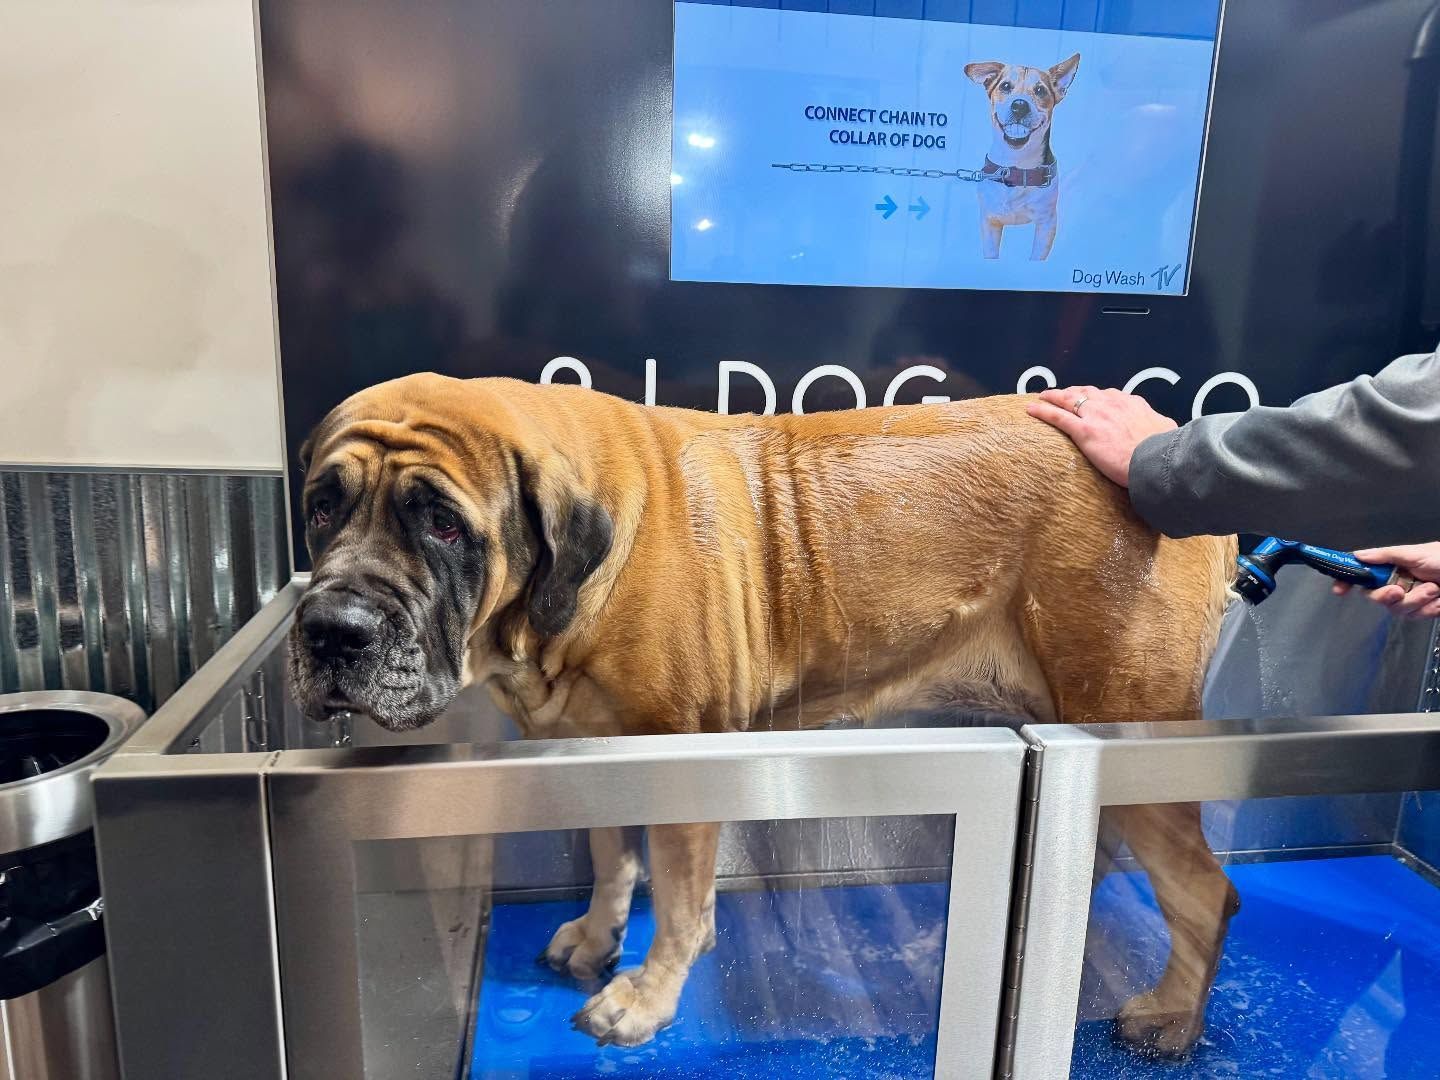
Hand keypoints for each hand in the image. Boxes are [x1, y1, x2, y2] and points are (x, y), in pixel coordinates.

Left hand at [1026, 387, 1177, 487]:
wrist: (1157, 461)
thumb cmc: (1165, 450)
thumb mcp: (1166, 431)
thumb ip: (1158, 426)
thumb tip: (1164, 430)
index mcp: (1131, 403)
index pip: (1108, 395)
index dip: (1095, 396)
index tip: (1088, 398)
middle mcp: (1111, 404)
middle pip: (1085, 392)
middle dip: (1071, 392)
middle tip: (1060, 394)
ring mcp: (1096, 416)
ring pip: (1068, 400)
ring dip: (1053, 396)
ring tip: (1042, 397)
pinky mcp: (1084, 431)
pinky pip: (1057, 417)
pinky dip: (1042, 411)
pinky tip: (1031, 409)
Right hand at [1332, 543, 1439, 618]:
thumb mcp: (1415, 553)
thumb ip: (1386, 556)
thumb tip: (1358, 555)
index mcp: (1392, 566)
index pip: (1363, 573)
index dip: (1347, 581)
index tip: (1339, 590)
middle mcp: (1397, 582)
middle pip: (1374, 596)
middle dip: (1385, 596)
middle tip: (1398, 590)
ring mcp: (1410, 598)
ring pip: (1396, 609)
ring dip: (1416, 601)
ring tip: (1434, 590)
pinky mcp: (1424, 610)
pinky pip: (1416, 616)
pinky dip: (1429, 608)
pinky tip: (1439, 599)